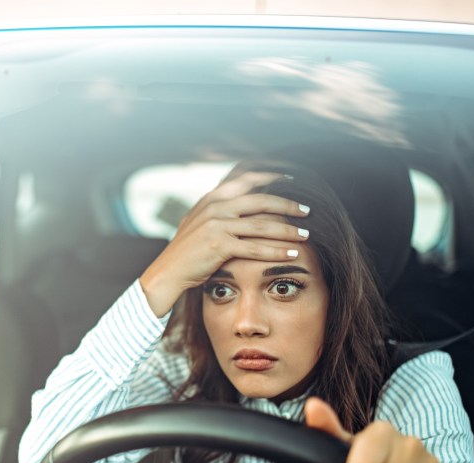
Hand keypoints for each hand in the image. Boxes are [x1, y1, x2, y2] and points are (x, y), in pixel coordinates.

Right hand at [138, 171, 310, 316]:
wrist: (167, 272)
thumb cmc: (185, 252)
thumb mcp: (197, 222)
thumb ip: (216, 211)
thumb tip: (237, 202)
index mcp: (211, 198)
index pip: (247, 181)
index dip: (271, 179)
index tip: (292, 182)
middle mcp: (215, 207)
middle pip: (260, 201)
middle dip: (287, 205)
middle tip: (306, 211)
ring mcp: (216, 225)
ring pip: (262, 225)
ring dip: (287, 230)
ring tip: (305, 235)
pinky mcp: (219, 245)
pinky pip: (255, 247)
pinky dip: (276, 251)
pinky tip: (291, 254)